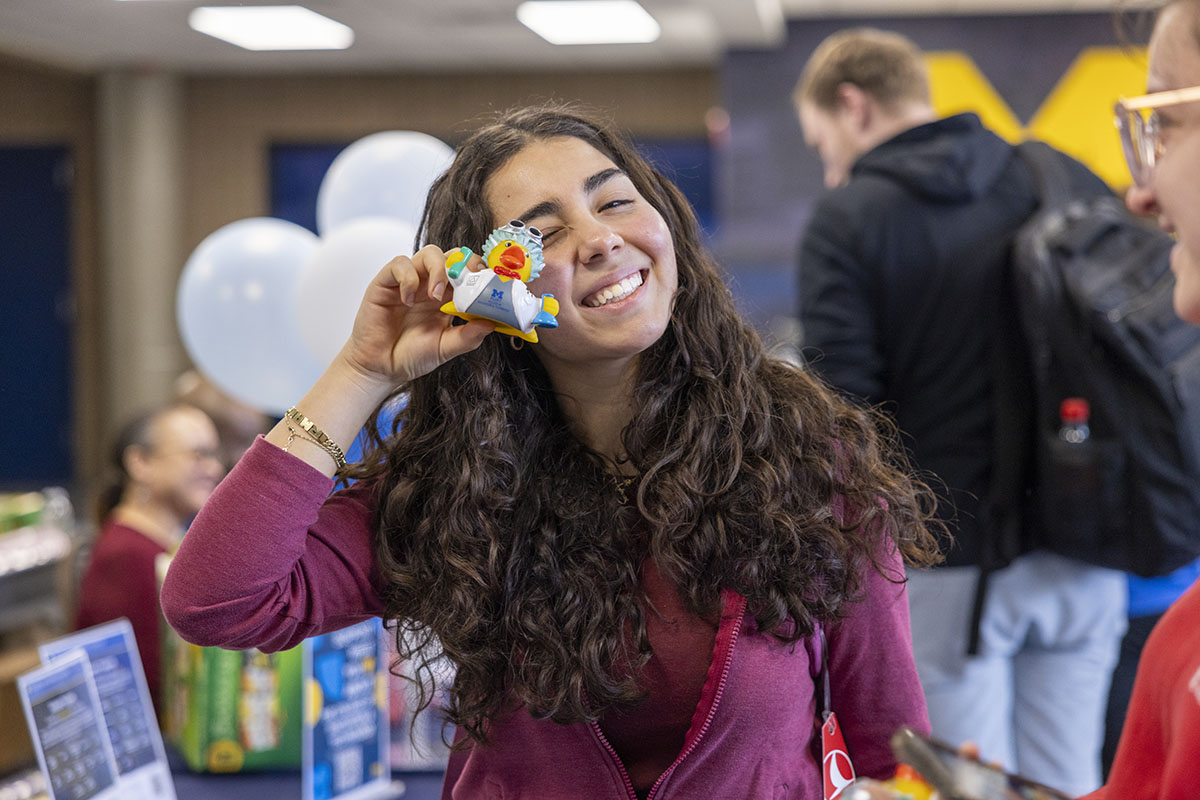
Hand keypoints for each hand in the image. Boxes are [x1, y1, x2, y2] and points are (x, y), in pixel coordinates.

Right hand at [337, 244, 493, 388]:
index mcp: (449, 298)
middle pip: (453, 255)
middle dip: (464, 264)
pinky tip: (408, 300)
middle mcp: (431, 284)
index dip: (480, 273)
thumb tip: (491, 323)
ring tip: (436, 296)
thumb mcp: (445, 348)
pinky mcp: (387, 282)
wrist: (381, 367)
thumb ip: (468, 337)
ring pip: (430, 253)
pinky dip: (408, 278)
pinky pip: (400, 264)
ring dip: (439, 270)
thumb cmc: (411, 356)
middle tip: (466, 283)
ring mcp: (410, 281)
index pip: (469, 272)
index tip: (488, 285)